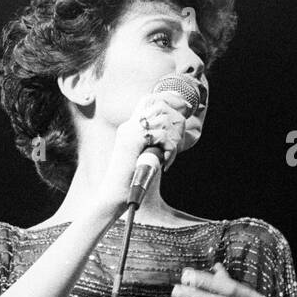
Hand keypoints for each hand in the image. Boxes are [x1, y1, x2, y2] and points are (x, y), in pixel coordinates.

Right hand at [90, 91, 192, 217]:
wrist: (113, 197)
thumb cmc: (131, 182)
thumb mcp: (146, 157)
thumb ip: (156, 143)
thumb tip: (176, 133)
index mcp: (129, 128)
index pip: (149, 99)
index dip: (168, 100)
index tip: (183, 111)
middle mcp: (128, 126)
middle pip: (159, 104)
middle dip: (176, 119)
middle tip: (177, 140)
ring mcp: (129, 133)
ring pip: (163, 119)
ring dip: (174, 137)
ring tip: (169, 154)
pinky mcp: (132, 142)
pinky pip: (161, 135)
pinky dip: (169, 148)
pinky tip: (165, 162)